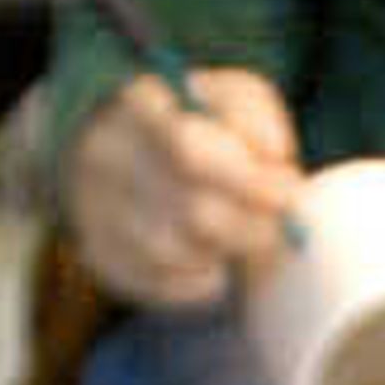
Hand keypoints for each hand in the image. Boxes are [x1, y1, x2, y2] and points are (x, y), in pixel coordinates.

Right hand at [62, 67, 301, 306]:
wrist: (140, 152)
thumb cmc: (203, 125)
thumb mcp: (235, 98)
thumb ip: (256, 117)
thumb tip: (273, 156)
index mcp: (135, 104)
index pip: (188, 147)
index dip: (251, 179)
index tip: (290, 192)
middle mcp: (104, 156)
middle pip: (190, 210)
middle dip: (252, 225)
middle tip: (281, 226)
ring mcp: (94, 208)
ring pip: (176, 253)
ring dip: (226, 250)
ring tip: (245, 235)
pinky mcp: (101, 255)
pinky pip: (162, 286)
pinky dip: (203, 280)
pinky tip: (215, 258)